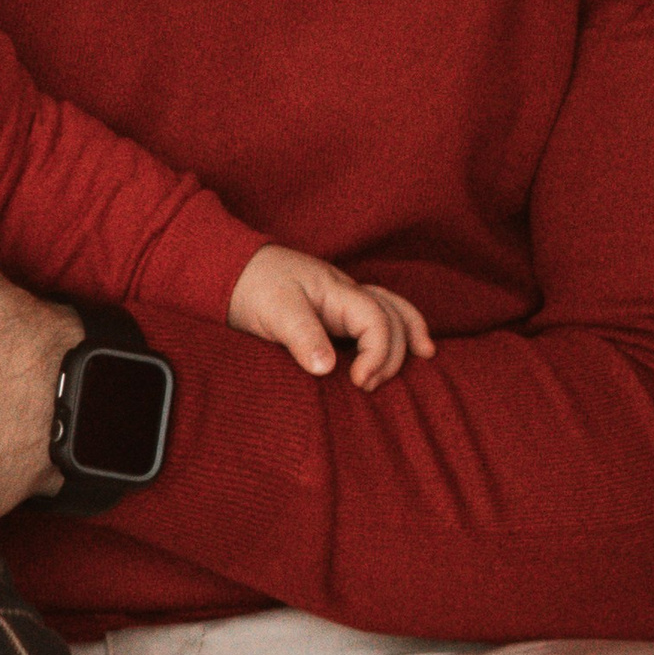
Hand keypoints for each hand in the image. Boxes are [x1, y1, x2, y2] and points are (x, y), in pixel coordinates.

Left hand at [228, 245, 433, 389]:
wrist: (228, 269)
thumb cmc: (252, 286)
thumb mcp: (275, 311)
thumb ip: (303, 337)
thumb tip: (327, 368)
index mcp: (337, 291)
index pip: (377, 320)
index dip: (378, 354)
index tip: (359, 382)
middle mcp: (347, 293)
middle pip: (391, 317)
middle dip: (392, 353)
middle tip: (367, 386)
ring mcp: (342, 301)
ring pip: (391, 310)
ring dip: (408, 333)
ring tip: (424, 356)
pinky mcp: (333, 312)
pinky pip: (375, 317)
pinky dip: (394, 329)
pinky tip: (403, 344)